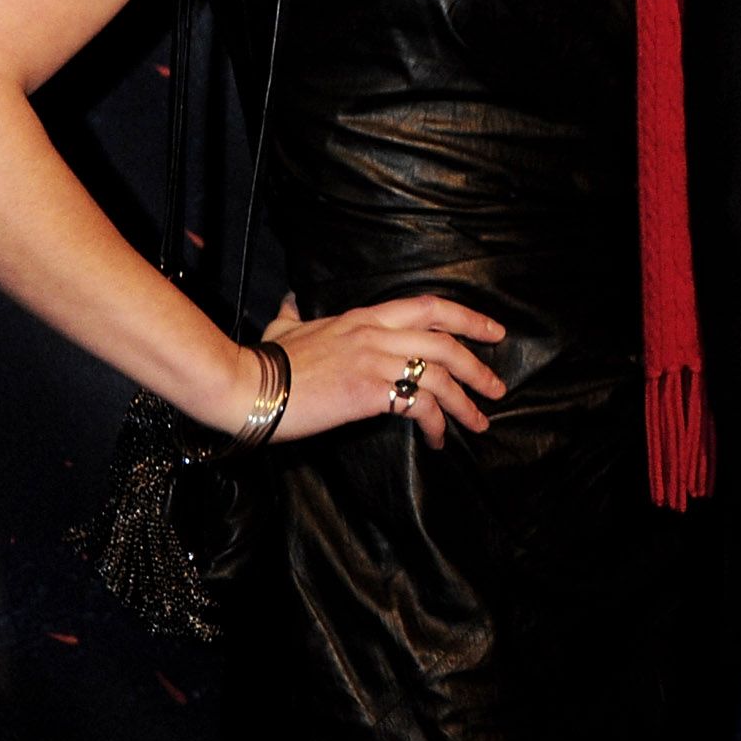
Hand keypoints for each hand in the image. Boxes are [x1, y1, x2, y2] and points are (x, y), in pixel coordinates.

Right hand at [256, 291, 508, 447]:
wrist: (244, 385)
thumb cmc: (262, 361)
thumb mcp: (283, 328)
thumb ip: (293, 316)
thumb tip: (288, 301)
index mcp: (363, 317)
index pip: (428, 307)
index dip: (467, 317)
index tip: (493, 331)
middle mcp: (376, 334)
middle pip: (446, 343)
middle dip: (479, 366)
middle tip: (496, 387)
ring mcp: (374, 361)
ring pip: (441, 376)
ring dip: (466, 402)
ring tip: (479, 422)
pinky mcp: (369, 391)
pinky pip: (419, 405)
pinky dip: (436, 424)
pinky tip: (436, 439)